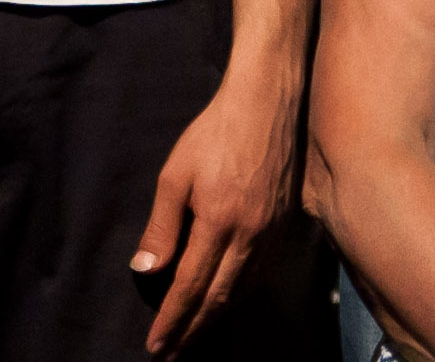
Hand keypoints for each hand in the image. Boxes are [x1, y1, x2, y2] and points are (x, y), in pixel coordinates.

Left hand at [131, 70, 296, 352]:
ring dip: (220, 315)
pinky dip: (245, 292)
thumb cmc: (215, 132)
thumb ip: (162, 227)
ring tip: (199, 332)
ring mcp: (273, 228)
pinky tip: (234, 295)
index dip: (172, 320)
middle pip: (220, 297)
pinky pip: (264, 269)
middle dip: (194, 329)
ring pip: (246, 287)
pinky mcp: (287, 219)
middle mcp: (251, 234)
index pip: (191, 287)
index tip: (157, 346)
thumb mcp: (175, 175)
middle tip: (174, 354)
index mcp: (219, 223)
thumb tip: (146, 272)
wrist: (268, 98)